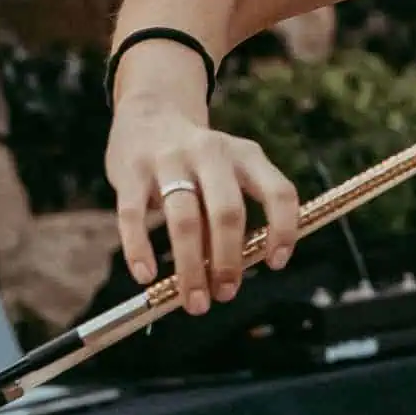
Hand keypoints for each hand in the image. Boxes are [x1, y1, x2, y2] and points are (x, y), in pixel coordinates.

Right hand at [106, 104, 300, 314]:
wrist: (150, 113)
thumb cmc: (197, 160)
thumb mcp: (228, 170)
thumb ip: (231, 213)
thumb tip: (229, 275)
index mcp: (246, 155)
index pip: (279, 192)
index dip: (283, 229)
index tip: (276, 263)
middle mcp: (212, 153)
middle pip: (227, 212)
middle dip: (228, 261)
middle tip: (226, 293)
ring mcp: (170, 160)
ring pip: (184, 220)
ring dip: (190, 268)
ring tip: (194, 301)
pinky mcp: (132, 171)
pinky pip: (134, 216)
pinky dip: (140, 250)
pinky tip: (146, 277)